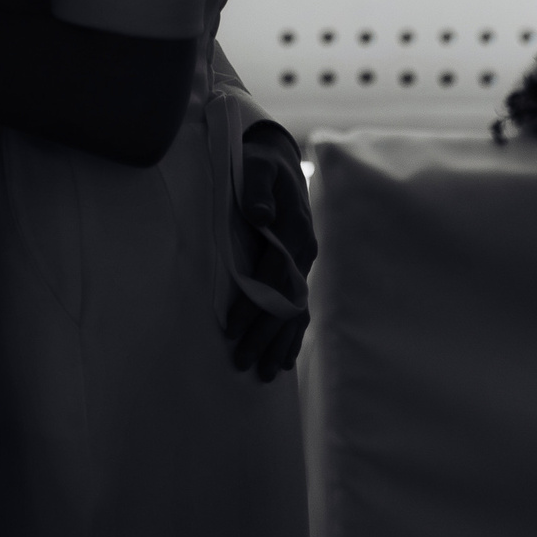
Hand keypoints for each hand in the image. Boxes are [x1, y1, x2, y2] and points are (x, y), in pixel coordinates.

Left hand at [225, 123, 315, 381]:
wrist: (279, 164)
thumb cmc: (261, 166)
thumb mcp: (257, 167)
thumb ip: (257, 187)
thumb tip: (260, 215)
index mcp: (296, 230)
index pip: (273, 276)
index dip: (253, 304)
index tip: (232, 328)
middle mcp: (304, 252)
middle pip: (286, 302)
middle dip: (265, 335)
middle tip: (242, 361)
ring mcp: (304, 264)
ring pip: (296, 312)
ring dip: (281, 343)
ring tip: (266, 373)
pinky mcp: (298, 270)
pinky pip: (299, 308)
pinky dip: (294, 335)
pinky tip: (286, 359)